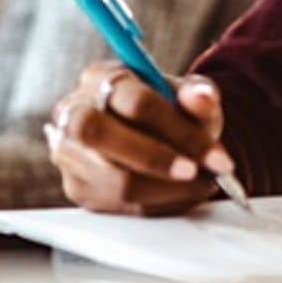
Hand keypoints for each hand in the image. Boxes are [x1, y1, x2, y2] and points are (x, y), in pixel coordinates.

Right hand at [48, 61, 235, 216]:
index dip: (176, 130)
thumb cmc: (170, 111)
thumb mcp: (191, 98)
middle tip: (194, 173)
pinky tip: (179, 194)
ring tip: (198, 185)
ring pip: (112, 180)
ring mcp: (69, 151)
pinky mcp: (76, 186)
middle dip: (155, 159)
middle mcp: (74, 111)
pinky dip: (157, 204)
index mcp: (102, 77)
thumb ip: (199, 96)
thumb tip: (202, 95)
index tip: (212, 154)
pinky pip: (117, 205)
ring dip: (164, 189)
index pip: (135, 102)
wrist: (156, 135)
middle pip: (100, 135)